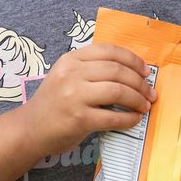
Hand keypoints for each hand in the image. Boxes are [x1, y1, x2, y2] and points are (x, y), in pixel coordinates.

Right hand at [22, 42, 156, 153]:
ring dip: (137, 99)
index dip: (132, 59)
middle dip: (140, 82)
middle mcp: (72, 74)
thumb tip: (133, 72)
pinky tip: (134, 120)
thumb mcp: (66, 75)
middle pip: (117, 71)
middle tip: (150, 92)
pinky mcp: (79, 119)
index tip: (145, 70)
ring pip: (118, 91)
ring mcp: (74, 96)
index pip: (109, 51)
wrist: (29, 129)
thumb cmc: (54, 103)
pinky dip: (128, 119)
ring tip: (144, 106)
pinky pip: (112, 117)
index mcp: (71, 60)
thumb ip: (92, 69)